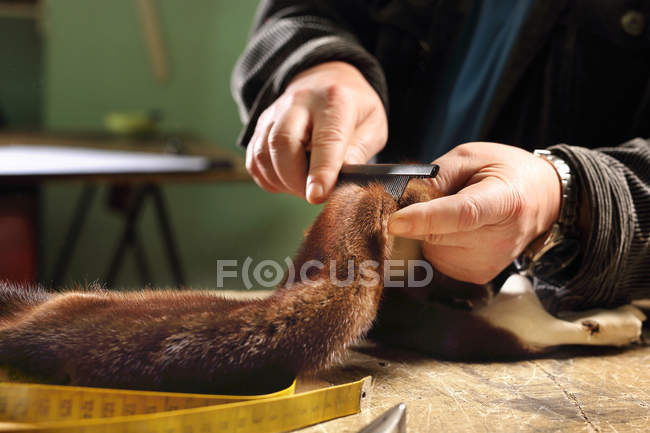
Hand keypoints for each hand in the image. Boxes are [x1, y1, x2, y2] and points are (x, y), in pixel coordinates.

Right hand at [245, 61, 387, 202]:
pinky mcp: (261, 126)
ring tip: (302, 187)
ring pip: (263, 153)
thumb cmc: (354, 109)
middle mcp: (299, 102)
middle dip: (294, 180)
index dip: (320, 171)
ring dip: (281, 181)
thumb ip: (358, 153)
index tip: (317, 195)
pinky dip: (268, 178)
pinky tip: (286, 181)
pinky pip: (254, 160)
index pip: (325, 139)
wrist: (328, 79)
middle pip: (282, 143)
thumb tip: (341, 182)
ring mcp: (275, 113)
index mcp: (335, 101)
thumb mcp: (373, 126)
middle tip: (312, 195)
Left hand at [388, 142, 561, 283]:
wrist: (542, 201)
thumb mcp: (470, 157)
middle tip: (436, 197)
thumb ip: (435, 175)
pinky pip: (436, 259)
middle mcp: (500, 240)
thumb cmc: (504, 172)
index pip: (461, 215)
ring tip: (454, 213)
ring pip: (430, 249)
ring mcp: (488, 263)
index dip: (425, 219)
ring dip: (428, 231)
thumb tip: (401, 199)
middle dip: (418, 217)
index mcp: (504, 201)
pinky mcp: (477, 275)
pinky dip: (436, 243)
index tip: (394, 221)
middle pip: (436, 235)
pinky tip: (456, 230)